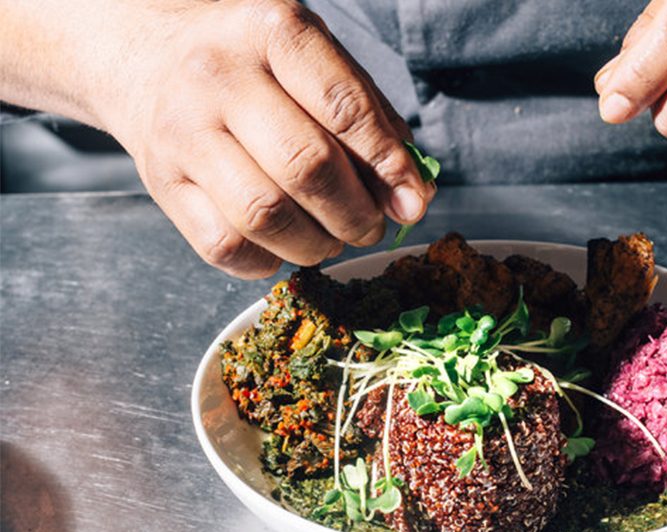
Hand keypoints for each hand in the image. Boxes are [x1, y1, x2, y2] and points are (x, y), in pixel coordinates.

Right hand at [100, 0, 433, 277]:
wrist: (149, 60)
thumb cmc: (255, 66)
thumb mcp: (317, 61)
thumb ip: (372, 121)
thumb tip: (412, 197)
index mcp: (273, 31)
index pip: (344, 108)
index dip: (388, 165)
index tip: (411, 201)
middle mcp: (220, 75)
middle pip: (306, 166)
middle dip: (355, 214)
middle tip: (369, 226)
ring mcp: (183, 131)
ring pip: (265, 215)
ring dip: (315, 244)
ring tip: (330, 238)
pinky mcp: (161, 182)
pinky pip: (224, 245)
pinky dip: (268, 261)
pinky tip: (283, 245)